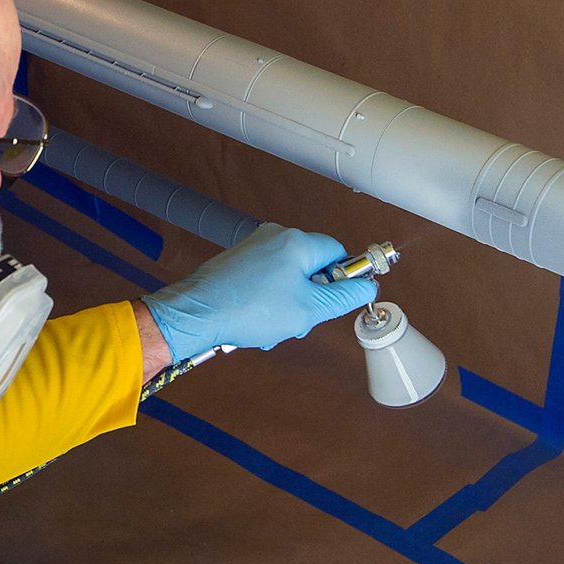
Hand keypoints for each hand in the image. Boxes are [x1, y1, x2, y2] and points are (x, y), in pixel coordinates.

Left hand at [140, 224, 377, 361]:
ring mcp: (253, 248)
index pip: (338, 252)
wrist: (196, 313)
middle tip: (300, 319)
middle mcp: (274, 237)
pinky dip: (267, 303)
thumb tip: (367, 288)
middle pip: (311, 267)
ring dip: (288, 306)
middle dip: (310, 298)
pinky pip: (266, 282)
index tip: (341, 299)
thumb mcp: (309, 309)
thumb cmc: (247, 308)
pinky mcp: (237, 262)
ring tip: (273, 326)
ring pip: (288, 279)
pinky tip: (257, 323)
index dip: (343, 278)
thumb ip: (344, 297)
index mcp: (296, 242)